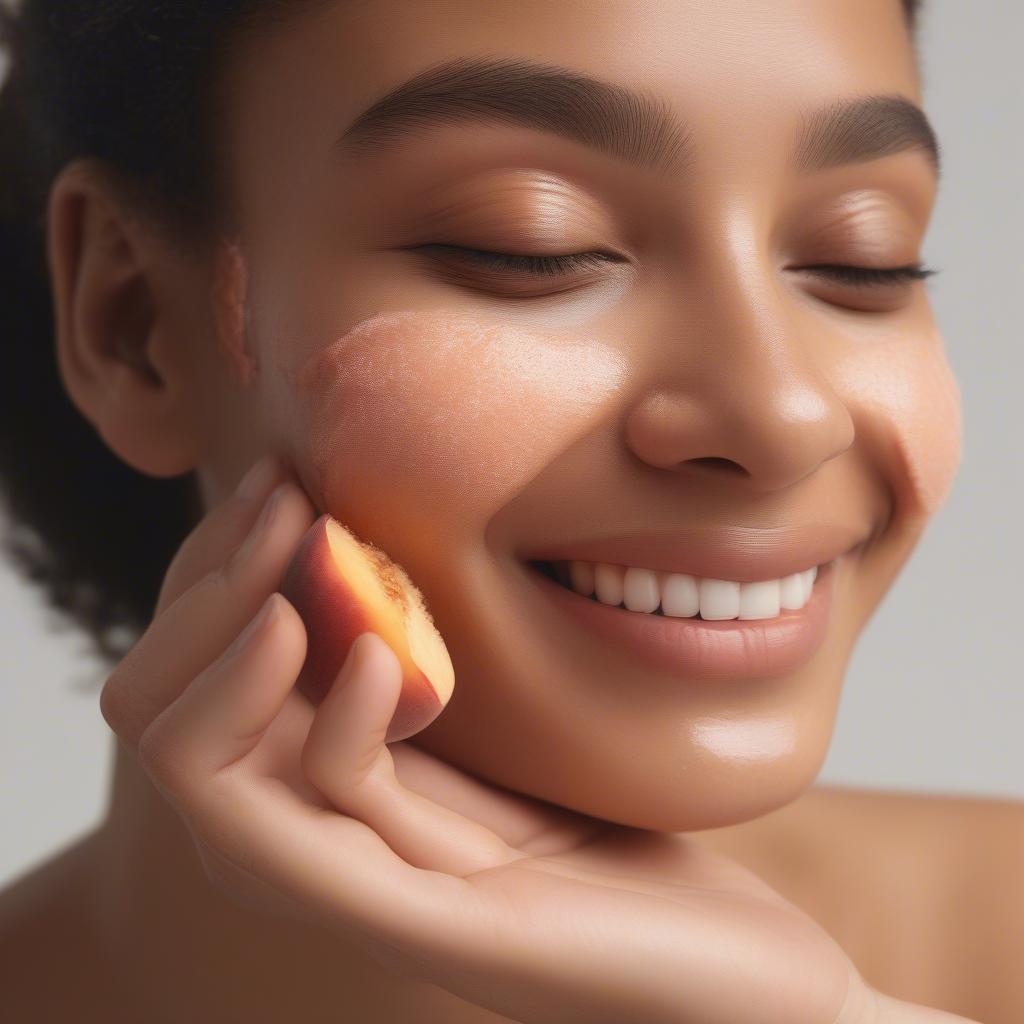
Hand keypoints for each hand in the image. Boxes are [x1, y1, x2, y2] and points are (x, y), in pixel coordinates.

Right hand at [100, 452, 872, 1023]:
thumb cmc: (614, 835)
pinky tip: (387, 652)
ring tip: (314, 546)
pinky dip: (337, 711)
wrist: (722, 972)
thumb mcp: (494, 723)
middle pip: (157, 711)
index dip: (211, 567)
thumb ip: (416, 664)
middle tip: (285, 493)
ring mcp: (356, 889)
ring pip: (195, 765)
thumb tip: (368, 541)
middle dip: (208, 581)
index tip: (282, 479)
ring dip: (238, 629)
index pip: (188, 673)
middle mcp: (310, 840)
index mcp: (322, 790)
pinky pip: (302, 821)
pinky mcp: (423, 924)